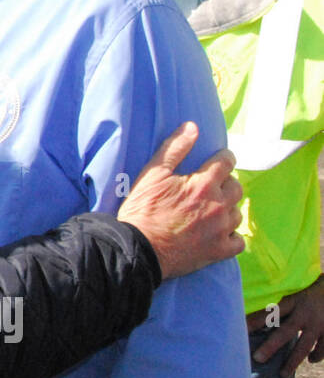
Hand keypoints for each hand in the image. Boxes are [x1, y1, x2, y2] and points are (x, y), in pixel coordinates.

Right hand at [116, 122, 243, 279]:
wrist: (139, 249)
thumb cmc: (143, 210)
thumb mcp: (152, 174)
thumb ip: (174, 148)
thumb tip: (192, 127)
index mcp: (204, 184)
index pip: (226, 162)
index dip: (224, 158)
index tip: (219, 160)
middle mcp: (219, 205)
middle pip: (236, 187)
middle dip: (226, 183)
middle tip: (211, 187)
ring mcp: (221, 230)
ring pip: (237, 213)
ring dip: (228, 209)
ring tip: (213, 210)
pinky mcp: (219, 251)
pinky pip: (238, 241)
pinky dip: (232, 236)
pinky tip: (220, 233)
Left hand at [250, 276, 323, 375]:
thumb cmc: (311, 288)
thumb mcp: (295, 290)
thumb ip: (281, 302)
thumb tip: (253, 309)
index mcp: (293, 301)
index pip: (271, 312)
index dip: (256, 321)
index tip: (241, 330)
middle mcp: (305, 314)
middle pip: (286, 332)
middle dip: (271, 346)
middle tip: (257, 359)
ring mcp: (319, 324)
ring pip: (304, 346)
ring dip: (292, 361)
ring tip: (282, 374)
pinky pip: (323, 347)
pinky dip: (317, 355)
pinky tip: (310, 360)